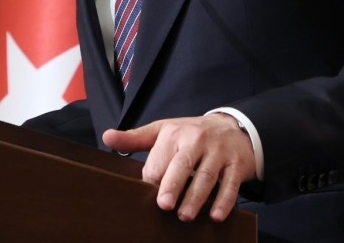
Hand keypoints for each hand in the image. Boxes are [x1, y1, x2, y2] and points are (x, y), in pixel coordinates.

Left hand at [102, 114, 256, 222]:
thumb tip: (107, 137)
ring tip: (185, 216)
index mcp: (176, 133)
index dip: (153, 178)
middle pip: (184, 164)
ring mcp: (219, 152)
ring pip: (207, 176)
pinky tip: (216, 216)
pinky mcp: (236, 165)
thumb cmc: (192, 134)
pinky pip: (231, 185)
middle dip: (173, 185)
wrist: (234, 128)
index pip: (161, 158)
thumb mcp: (163, 130)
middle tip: (164, 205)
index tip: (146, 194)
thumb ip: (136, 138)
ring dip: (197, 197)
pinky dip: (224, 201)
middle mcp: (198, 140)